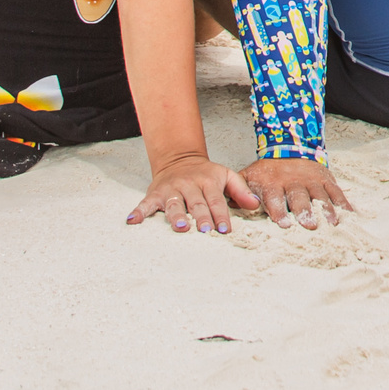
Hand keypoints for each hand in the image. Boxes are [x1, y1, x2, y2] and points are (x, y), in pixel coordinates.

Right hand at [127, 153, 260, 232]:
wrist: (180, 159)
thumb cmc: (206, 173)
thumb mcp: (226, 175)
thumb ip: (241, 190)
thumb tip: (255, 205)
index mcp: (208, 181)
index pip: (216, 200)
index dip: (220, 215)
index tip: (225, 229)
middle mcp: (189, 185)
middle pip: (196, 203)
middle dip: (201, 216)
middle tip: (204, 230)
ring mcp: (171, 189)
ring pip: (174, 204)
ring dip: (176, 216)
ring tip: (179, 227)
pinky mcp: (155, 193)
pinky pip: (145, 203)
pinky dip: (139, 211)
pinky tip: (133, 221)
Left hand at [242, 156, 356, 229]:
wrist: (289, 146)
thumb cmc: (266, 172)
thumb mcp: (249, 176)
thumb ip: (238, 191)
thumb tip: (226, 207)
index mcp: (273, 182)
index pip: (275, 198)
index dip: (279, 211)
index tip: (283, 224)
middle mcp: (293, 181)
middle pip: (300, 198)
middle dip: (305, 211)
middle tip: (310, 225)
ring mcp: (311, 180)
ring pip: (320, 195)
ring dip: (327, 210)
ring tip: (332, 223)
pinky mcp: (326, 178)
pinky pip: (336, 191)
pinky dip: (343, 203)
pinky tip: (349, 215)